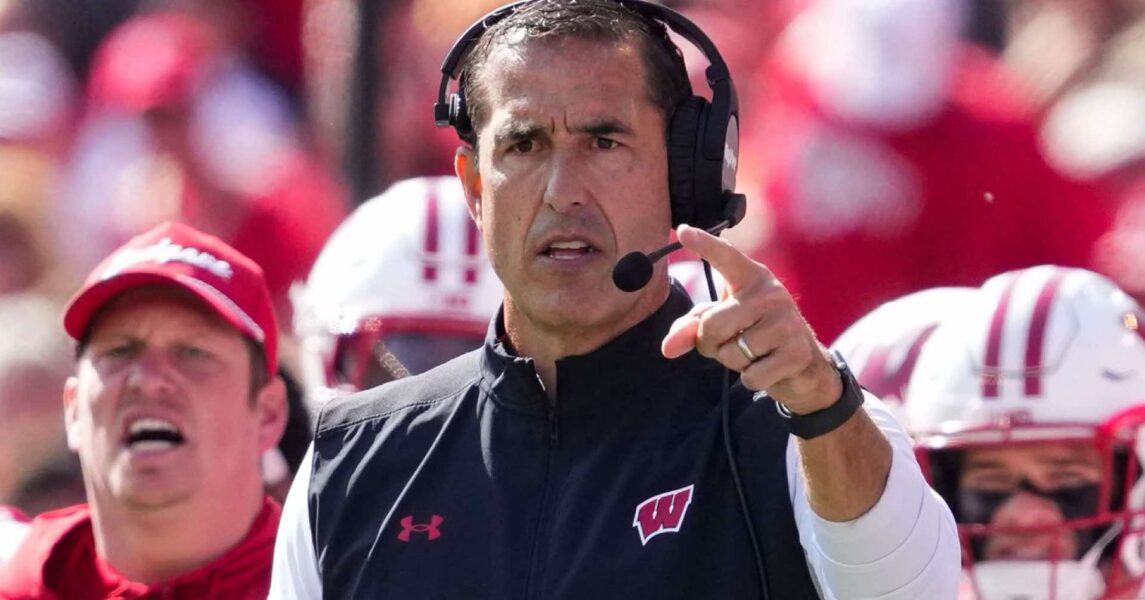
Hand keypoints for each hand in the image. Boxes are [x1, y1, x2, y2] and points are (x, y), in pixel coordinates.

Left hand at [661, 225, 841, 413]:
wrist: (804, 365)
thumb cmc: (754, 335)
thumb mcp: (722, 324)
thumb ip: (691, 328)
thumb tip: (667, 348)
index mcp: (751, 277)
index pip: (725, 256)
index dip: (704, 243)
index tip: (683, 230)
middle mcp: (770, 292)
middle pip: (712, 326)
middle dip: (710, 345)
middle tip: (730, 343)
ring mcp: (786, 321)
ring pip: (730, 353)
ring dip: (734, 363)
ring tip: (755, 353)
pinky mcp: (796, 352)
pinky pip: (750, 375)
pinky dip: (752, 378)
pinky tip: (769, 367)